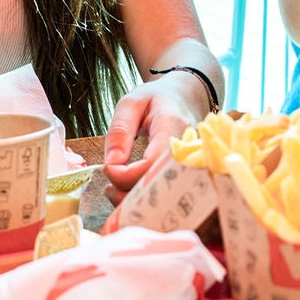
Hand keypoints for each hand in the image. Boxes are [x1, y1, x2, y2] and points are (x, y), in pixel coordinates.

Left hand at [101, 71, 210, 198]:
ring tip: (113, 190)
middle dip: (128, 193)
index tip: (108, 169)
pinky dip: (145, 200)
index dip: (126, 174)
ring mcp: (191, 165)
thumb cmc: (158, 99)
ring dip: (135, 201)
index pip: (152, 162)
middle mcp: (187, 150)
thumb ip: (120, 130)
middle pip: (160, 185)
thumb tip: (112, 163)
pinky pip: (168, 194)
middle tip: (107, 187)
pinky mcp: (187, 175)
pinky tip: (128, 192)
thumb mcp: (132, 102)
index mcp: (173, 126)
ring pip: (165, 195)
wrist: (185, 98)